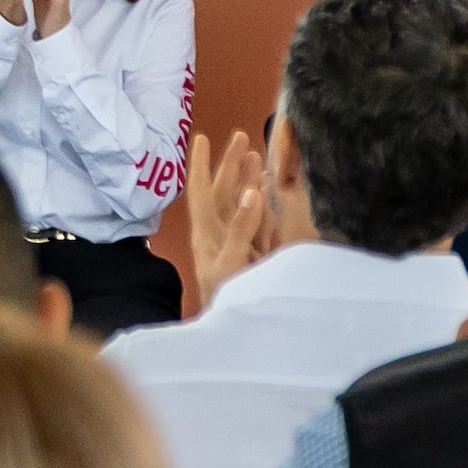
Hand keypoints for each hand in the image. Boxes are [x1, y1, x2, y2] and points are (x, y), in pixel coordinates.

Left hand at [179, 129, 274, 316]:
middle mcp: (218, 234)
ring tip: (253, 154)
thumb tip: (250, 191)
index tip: (201, 138)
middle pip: (223, 192)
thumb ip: (240, 228)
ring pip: (241, 203)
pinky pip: (258, 221)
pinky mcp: (255, 253)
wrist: (235, 332)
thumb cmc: (225, 299)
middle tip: (239, 136)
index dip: (201, 165)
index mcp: (206, 235)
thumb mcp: (229, 262)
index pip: (201, 193)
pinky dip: (261, 203)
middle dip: (230, 164)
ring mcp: (237, 243)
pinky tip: (266, 188)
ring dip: (246, 179)